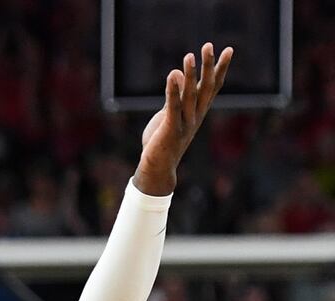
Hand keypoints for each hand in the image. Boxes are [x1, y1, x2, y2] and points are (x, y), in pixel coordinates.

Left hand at [134, 43, 233, 195]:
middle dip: (209, 66)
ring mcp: (184, 123)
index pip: (213, 87)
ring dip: (190, 75)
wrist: (158, 167)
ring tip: (189, 55)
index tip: (229, 50)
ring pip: (190, 95)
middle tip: (209, 45)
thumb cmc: (163, 140)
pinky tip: (172, 75)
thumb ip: (174, 95)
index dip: (221, 68)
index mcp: (198, 111)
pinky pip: (172, 107)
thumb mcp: (170, 114)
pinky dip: (172, 91)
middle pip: (206, 87)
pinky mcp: (170, 129)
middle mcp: (195, 115)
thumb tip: (176, 72)